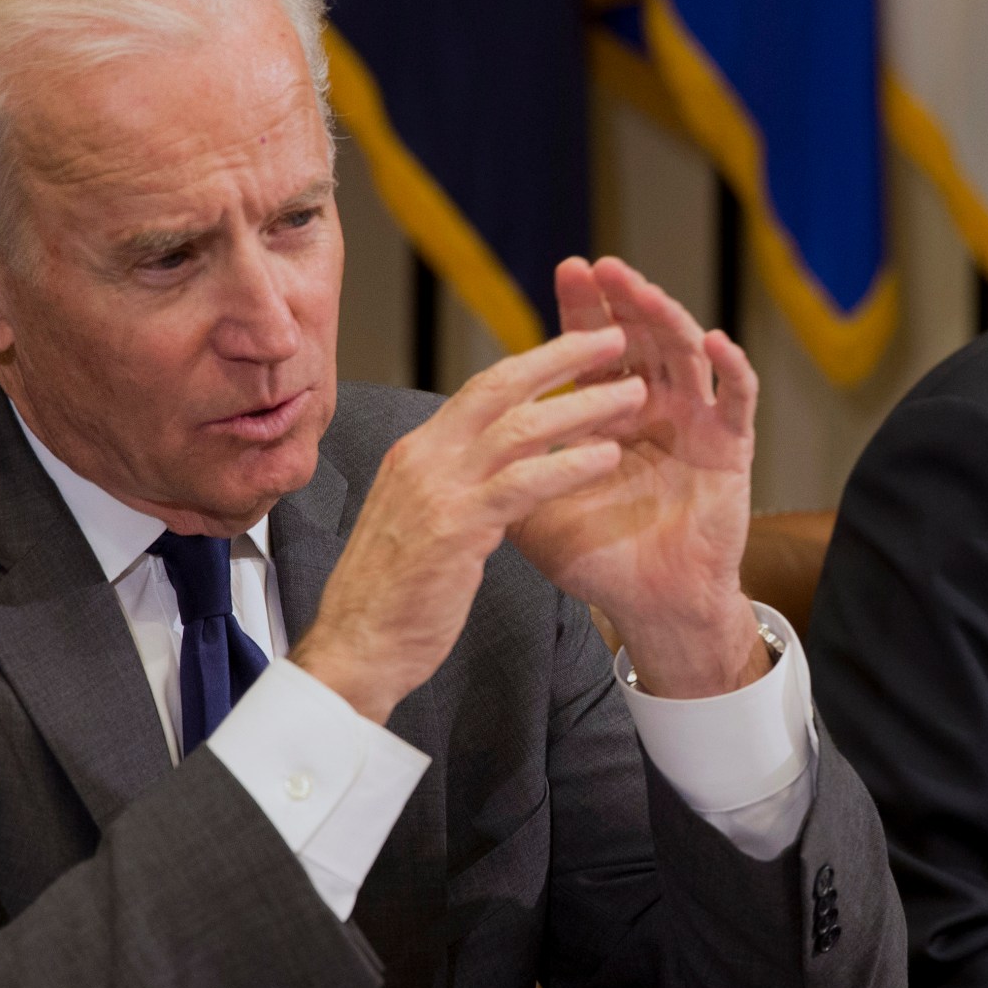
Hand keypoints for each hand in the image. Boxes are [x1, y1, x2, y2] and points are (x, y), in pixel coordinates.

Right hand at [291, 327, 644, 723]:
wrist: (354, 649)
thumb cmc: (393, 598)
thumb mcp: (421, 523)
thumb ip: (455, 488)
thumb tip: (495, 468)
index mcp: (416, 453)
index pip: (482, 390)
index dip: (535, 365)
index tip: (579, 349)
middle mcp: (422, 457)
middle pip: (500, 386)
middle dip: (562, 356)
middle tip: (614, 337)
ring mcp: (436, 489)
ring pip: (520, 427)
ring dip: (582, 405)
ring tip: (633, 394)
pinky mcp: (454, 528)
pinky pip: (523, 483)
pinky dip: (570, 465)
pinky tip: (609, 456)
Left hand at [511, 257, 764, 698]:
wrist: (650, 607)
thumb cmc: (599, 560)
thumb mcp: (535, 511)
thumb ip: (504, 471)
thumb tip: (449, 438)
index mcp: (610, 415)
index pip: (596, 349)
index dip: (585, 310)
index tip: (568, 270)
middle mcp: (656, 410)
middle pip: (642, 337)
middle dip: (623, 300)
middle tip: (603, 267)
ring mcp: (696, 425)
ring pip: (687, 355)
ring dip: (667, 319)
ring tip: (643, 293)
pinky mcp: (732, 450)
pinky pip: (738, 400)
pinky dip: (732, 369)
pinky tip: (715, 343)